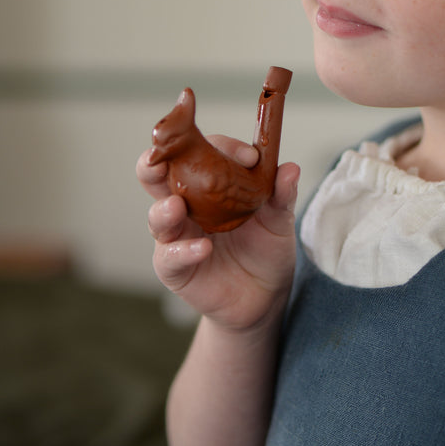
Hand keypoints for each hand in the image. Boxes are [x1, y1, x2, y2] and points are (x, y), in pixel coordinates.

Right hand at [138, 135, 299, 331]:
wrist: (265, 297)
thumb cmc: (265, 249)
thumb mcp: (278, 221)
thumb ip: (281, 196)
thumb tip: (291, 168)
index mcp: (207, 184)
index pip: (201, 153)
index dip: (221, 148)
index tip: (249, 157)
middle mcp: (185, 204)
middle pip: (156, 177)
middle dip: (153, 164)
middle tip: (160, 157)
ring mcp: (177, 236)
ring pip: (157, 216)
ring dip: (163, 209)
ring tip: (177, 206)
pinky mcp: (175, 268)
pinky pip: (171, 257)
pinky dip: (184, 251)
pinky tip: (203, 248)